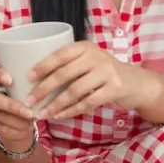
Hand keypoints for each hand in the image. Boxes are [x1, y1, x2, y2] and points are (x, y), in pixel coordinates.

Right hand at [0, 64, 37, 152]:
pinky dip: (15, 130)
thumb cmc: (27, 99)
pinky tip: (26, 129)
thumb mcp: (28, 88)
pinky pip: (0, 128)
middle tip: (29, 112)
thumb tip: (44, 84)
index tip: (10, 81)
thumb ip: (30, 83)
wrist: (21, 123)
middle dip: (11, 106)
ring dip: (17, 121)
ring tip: (32, 121)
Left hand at [26, 41, 147, 119]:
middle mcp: (95, 56)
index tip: (27, 78)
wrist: (135, 82)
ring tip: (42, 113)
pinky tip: (59, 116)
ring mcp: (106, 72)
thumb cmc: (102, 71)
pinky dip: (71, 111)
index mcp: (84, 47)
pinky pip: (87, 102)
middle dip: (44, 89)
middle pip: (64, 74)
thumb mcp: (88, 60)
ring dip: (55, 104)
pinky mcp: (114, 89)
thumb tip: (35, 78)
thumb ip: (69, 64)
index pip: (60, 54)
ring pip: (74, 91)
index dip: (42, 66)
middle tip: (29, 101)